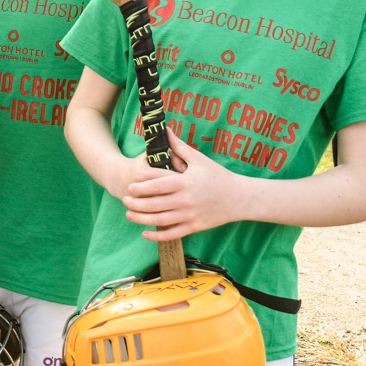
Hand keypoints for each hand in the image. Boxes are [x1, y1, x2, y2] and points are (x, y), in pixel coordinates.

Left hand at [121, 130, 243, 240]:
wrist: (240, 198)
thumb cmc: (218, 176)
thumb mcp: (199, 159)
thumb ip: (179, 146)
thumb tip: (165, 129)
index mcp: (186, 181)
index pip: (158, 183)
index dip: (142, 184)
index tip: (130, 183)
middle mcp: (186, 199)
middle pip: (155, 203)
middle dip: (136, 202)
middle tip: (124, 198)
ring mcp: (190, 215)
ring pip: (160, 220)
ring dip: (141, 218)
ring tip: (128, 213)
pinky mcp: (194, 227)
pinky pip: (172, 233)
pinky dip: (157, 236)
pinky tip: (144, 233)